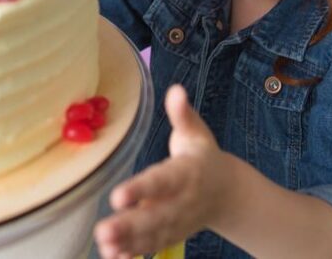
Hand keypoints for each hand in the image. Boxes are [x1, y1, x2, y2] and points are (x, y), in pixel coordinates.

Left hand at [93, 84, 227, 258]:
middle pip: (155, 215)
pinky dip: (135, 253)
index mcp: (187, 173)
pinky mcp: (170, 234)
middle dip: (130, 225)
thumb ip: (182, 114)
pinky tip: (113, 256)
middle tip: (104, 230)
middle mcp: (181, 201)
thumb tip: (176, 90)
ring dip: (128, 242)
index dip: (141, 190)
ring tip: (103, 246)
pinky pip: (152, 245)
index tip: (118, 196)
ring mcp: (176, 221)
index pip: (162, 181)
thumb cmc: (203, 156)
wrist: (228, 193)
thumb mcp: (196, 132)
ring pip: (152, 234)